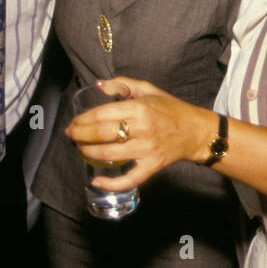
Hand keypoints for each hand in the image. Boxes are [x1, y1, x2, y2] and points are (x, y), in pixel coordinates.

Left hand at [65, 76, 214, 190]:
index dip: (82, 120)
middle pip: (101, 133)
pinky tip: (96, 181)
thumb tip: (98, 84)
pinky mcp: (151, 166)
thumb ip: (122, 85)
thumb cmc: (170, 109)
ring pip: (108, 154)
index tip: (73, 123)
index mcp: (139, 107)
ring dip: (88, 153)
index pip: (101, 114)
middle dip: (79, 135)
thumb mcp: (148, 90)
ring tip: (80, 150)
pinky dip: (110, 183)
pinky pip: (128, 179)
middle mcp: (141, 128)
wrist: (195, 131)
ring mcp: (146, 149)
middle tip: (71, 136)